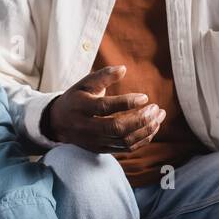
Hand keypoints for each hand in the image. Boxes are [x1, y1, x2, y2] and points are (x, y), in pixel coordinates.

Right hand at [42, 65, 166, 151]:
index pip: (105, 107)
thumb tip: (124, 68)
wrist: (58, 123)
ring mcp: (94, 141)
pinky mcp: (101, 149)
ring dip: (145, 129)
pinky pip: (125, 148)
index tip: (145, 97)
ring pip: (123, 140)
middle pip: (116, 128)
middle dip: (140, 119)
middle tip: (157, 108)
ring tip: (159, 116)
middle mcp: (86, 127)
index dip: (126, 103)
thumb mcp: (84, 83)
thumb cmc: (76, 98)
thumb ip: (104, 75)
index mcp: (81, 107)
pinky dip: (142, 140)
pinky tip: (152, 128)